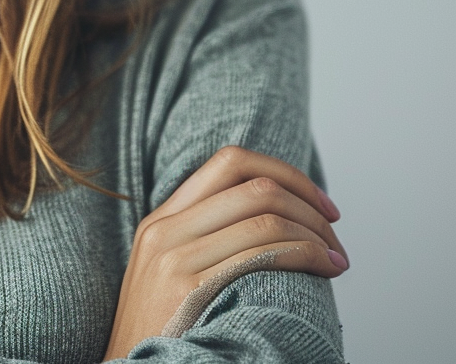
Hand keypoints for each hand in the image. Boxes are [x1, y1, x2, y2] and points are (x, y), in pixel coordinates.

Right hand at [104, 145, 348, 358]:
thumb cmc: (160, 335)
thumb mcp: (165, 274)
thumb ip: (201, 242)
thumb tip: (271, 223)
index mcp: (162, 219)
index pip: (229, 162)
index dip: (282, 173)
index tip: (316, 199)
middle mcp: (165, 230)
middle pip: (253, 186)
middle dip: (307, 203)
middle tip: (334, 230)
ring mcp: (174, 258)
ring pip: (263, 219)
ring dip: (315, 234)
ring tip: (336, 257)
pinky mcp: (189, 289)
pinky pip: (259, 255)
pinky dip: (303, 254)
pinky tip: (322, 268)